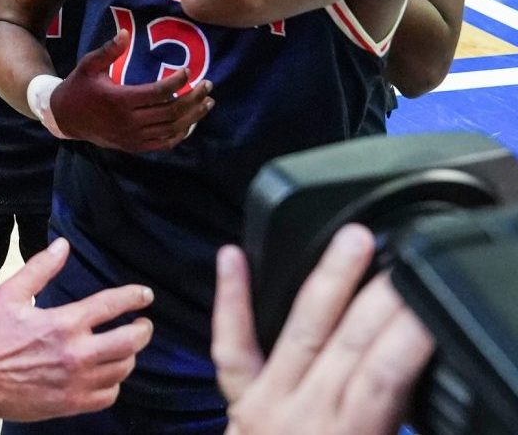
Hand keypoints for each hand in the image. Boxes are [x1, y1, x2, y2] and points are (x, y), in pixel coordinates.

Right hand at [0, 237, 154, 419]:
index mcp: (63, 323)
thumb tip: (63, 245)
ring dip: (128, 356)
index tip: (146, 295)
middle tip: (143, 325)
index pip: (111, 305)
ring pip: (122, 369)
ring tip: (124, 348)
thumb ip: (40, 268)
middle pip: (129, 342)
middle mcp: (77, 354)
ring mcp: (77, 382)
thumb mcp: (11, 293)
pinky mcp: (73, 403)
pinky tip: (107, 374)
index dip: (134, 297)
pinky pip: (109, 395)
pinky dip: (114, 383)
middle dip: (143, 330)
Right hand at [50, 29, 213, 152]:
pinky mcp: (133, 146)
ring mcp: (132, 136)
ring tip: (207, 103)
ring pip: (171, 128)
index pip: (159, 92)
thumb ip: (109, 50)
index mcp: (119, 100)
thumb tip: (126, 33)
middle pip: (171, 111)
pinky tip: (190, 123)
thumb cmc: (78, 87)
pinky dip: (180, 134)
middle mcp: (129, 121)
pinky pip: (163, 143)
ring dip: (193, 116)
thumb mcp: (89, 65)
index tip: (188, 71)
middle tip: (208, 85)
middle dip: (193, 98)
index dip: (177, 82)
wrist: (65, 117)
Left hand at [213, 226, 432, 434]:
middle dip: (380, 299)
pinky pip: (230, 346)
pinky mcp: (237, 400)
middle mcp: (303, 416)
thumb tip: (420, 394)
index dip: (406, 337)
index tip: (429, 300)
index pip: (383, 377)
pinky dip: (229, 300)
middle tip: (406, 258)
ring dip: (328, 281)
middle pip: (348, 346)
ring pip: (300, 331)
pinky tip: (231, 256)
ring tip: (351, 240)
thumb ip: (395, 424)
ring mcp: (264, 404)